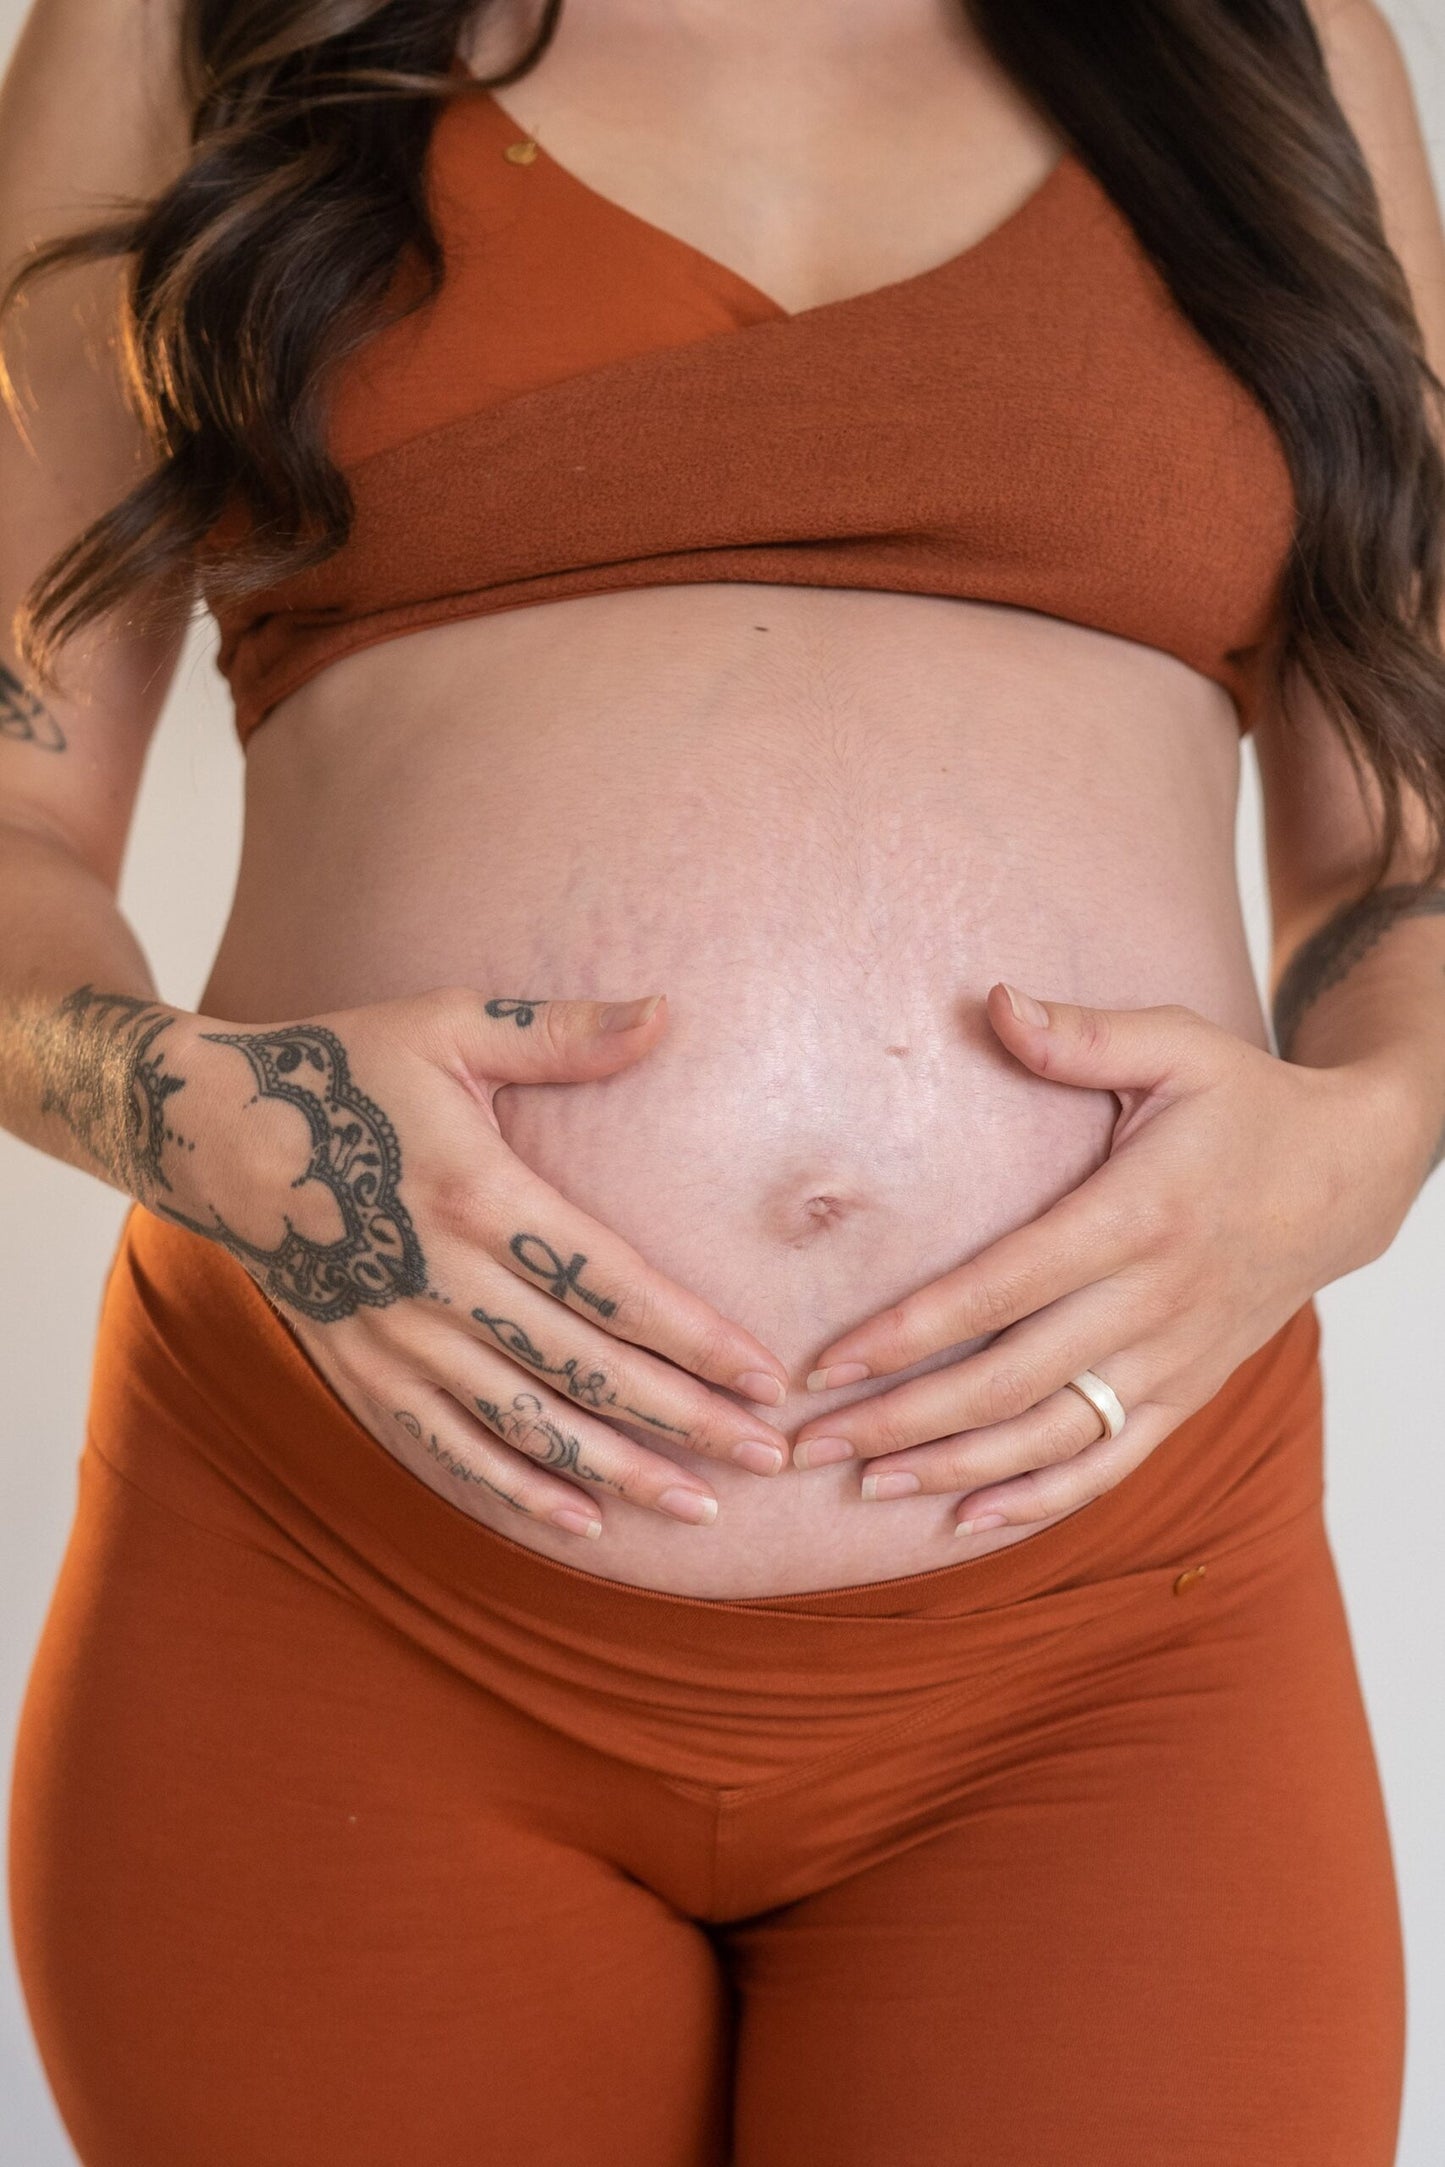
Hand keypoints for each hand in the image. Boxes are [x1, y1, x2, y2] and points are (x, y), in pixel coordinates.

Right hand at [143, 987, 791, 1540]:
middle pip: (587, 1369)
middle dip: (686, 1419)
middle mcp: (442, 1281)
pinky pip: (448, 1450)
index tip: (765, 1377)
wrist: (213, 1132)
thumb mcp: (450, 1027)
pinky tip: (583, 1523)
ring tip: (699, 1506)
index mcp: (477, 1195)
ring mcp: (399, 1338)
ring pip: (527, 1425)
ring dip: (618, 1472)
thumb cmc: (348, 1068)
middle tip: (766, 1455)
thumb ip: (561, 1032)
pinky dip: (517, 1490)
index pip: (613, 1284)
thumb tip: (666, 1013)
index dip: (695, 1338)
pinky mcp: (363, 1372)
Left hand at [791, 981, 1410, 1535]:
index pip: (1005, 1287)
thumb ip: (1082, 1033)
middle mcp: (1155, 1302)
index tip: (830, 1361)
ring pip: (1053, 1436)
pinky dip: (1040, 1498)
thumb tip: (993, 1001)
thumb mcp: (1177, 1045)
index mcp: (1137, 1216)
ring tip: (867, 1484)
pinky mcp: (1189, 1392)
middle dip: (904, 1418)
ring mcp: (1175, 1360)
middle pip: (1012, 1381)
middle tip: (811, 1442)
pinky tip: (967, 1519)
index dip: (913, 1331)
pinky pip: (1111, 1462)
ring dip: (955, 1469)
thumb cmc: (1245, 1103)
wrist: (1350, 1178)